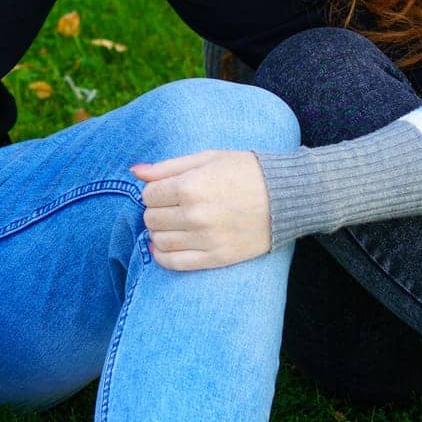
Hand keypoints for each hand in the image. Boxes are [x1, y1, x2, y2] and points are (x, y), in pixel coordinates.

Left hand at [131, 150, 271, 270]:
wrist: (286, 197)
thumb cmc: (246, 171)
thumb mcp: (208, 158)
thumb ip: (168, 166)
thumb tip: (135, 172)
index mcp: (190, 186)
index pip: (149, 195)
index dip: (154, 192)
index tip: (167, 191)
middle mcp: (194, 215)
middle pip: (151, 219)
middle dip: (157, 212)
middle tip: (172, 207)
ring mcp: (205, 239)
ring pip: (159, 241)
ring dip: (159, 233)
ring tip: (174, 224)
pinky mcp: (216, 257)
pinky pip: (175, 263)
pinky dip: (163, 257)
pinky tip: (165, 247)